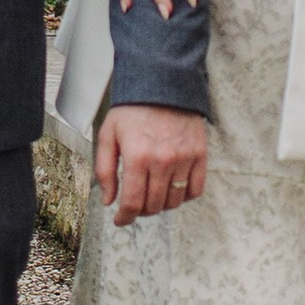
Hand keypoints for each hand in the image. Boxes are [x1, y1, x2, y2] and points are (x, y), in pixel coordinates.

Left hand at [97, 104, 207, 225]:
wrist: (163, 84)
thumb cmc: (133, 109)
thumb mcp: (108, 135)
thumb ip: (105, 170)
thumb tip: (109, 200)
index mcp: (137, 157)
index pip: (132, 202)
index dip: (124, 218)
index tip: (121, 220)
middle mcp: (162, 161)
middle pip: (153, 205)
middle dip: (141, 211)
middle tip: (135, 205)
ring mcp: (184, 159)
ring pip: (174, 201)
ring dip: (161, 205)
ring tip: (152, 196)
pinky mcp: (199, 155)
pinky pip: (195, 190)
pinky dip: (184, 196)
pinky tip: (173, 189)